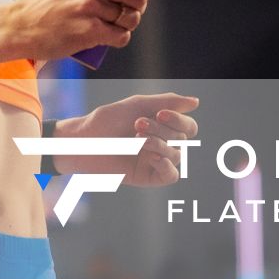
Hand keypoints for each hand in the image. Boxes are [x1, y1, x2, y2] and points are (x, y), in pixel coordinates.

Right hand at [10, 0, 158, 59]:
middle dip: (136, 9)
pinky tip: (99, 37)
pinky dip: (116, 40)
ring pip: (131, 19)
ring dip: (124, 26)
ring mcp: (88, 5)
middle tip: (117, 13)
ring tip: (103, 24)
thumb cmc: (58, 4)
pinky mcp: (87, 29)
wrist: (24, 26)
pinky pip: (121, 37)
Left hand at [53, 92, 197, 184]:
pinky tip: (151, 156)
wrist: (82, 141)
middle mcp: (161, 143)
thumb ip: (167, 102)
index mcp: (161, 126)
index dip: (180, 120)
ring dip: (160, 144)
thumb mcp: (137, 105)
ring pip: (177, 155)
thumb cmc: (106, 120)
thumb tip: (196, 102)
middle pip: (182, 138)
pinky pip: (171, 175)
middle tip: (137, 124)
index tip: (160, 113)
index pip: (188, 126)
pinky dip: (166, 165)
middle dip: (161, 129)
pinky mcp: (147, 177)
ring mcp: (155, 161)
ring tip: (137, 139)